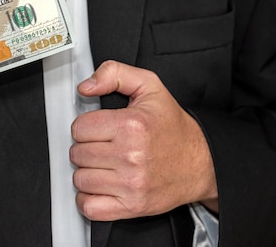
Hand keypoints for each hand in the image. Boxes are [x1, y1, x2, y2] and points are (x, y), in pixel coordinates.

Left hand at [70, 60, 218, 220]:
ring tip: (104, 165)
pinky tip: (101, 186)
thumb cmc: (172, 127)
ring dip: (87, 173)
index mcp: (132, 125)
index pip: (79, 128)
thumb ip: (114, 74)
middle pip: (77, 154)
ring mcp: (131, 184)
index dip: (86, 126)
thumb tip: (86, 86)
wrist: (202, 162)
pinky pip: (90, 207)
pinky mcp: (132, 206)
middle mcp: (131, 156)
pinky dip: (89, 199)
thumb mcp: (149, 87)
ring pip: (80, 180)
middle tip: (104, 146)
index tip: (99, 128)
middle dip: (86, 148)